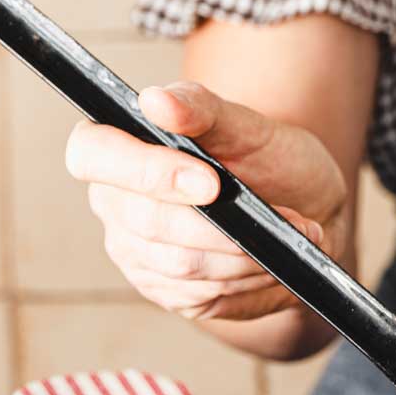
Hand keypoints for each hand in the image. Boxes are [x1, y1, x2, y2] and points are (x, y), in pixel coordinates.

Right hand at [66, 81, 347, 323]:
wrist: (304, 208)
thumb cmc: (266, 160)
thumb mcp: (245, 125)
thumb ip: (201, 108)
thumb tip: (155, 101)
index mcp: (115, 149)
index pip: (91, 155)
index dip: (145, 170)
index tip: (209, 181)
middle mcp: (113, 204)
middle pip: (147, 221)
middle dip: (217, 223)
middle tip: (268, 214)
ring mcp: (136, 254)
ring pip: (182, 264)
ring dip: (241, 252)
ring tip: (283, 234)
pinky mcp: (168, 293)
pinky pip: (204, 293)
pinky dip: (248, 277)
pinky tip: (271, 260)